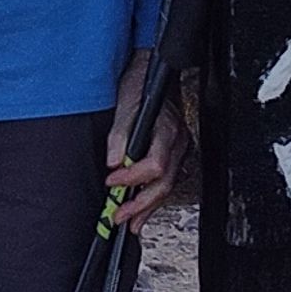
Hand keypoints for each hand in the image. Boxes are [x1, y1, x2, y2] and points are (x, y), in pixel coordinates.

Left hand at [105, 54, 192, 230]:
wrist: (152, 68)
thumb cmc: (141, 82)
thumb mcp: (126, 101)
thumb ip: (121, 132)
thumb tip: (114, 161)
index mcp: (168, 129)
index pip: (155, 165)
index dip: (133, 178)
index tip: (112, 182)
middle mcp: (178, 141)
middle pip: (164, 182)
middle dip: (141, 204)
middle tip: (119, 217)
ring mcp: (179, 148)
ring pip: (167, 186)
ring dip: (147, 206)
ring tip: (129, 223)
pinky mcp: (173, 152)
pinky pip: (166, 180)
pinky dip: (152, 196)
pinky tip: (141, 208)